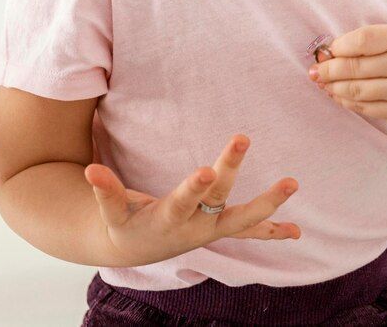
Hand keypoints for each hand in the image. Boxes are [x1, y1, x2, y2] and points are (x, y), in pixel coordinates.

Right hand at [84, 134, 300, 267]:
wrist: (136, 249)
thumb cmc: (124, 224)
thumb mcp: (111, 212)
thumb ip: (105, 192)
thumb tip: (89, 170)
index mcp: (168, 220)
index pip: (183, 202)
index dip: (194, 189)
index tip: (207, 169)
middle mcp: (195, 227)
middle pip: (218, 199)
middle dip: (231, 170)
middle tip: (242, 137)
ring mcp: (211, 230)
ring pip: (242, 218)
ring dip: (269, 205)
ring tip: (293, 183)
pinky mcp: (219, 229)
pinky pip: (249, 233)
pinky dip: (271, 231)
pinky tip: (297, 233)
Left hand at [309, 24, 386, 124]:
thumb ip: (370, 40)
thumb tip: (329, 51)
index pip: (364, 40)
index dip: (341, 45)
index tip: (330, 49)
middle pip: (357, 67)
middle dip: (329, 69)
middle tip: (313, 70)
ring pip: (358, 90)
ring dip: (333, 87)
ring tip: (321, 83)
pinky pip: (366, 108)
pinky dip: (347, 102)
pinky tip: (336, 95)